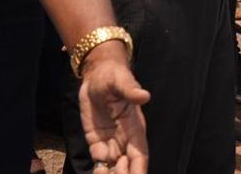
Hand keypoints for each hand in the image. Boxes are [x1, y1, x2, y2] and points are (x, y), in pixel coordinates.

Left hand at [79, 43, 148, 173]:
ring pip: (113, 166)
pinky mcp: (96, 140)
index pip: (140, 154)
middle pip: (127, 165)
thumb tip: (144, 96)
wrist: (97, 75)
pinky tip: (96, 172)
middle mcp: (125, 138)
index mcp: (135, 127)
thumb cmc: (113, 75)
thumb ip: (130, 90)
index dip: (138, 169)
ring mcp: (110, 140)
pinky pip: (99, 160)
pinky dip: (98, 170)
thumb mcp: (121, 80)